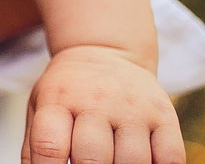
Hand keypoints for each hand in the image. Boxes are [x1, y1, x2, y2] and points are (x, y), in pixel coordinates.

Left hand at [23, 44, 183, 163]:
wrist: (103, 52)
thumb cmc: (67, 92)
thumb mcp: (40, 108)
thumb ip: (34, 146)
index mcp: (58, 100)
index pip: (48, 145)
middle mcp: (96, 102)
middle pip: (92, 158)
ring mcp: (133, 109)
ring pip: (133, 162)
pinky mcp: (164, 115)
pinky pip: (170, 157)